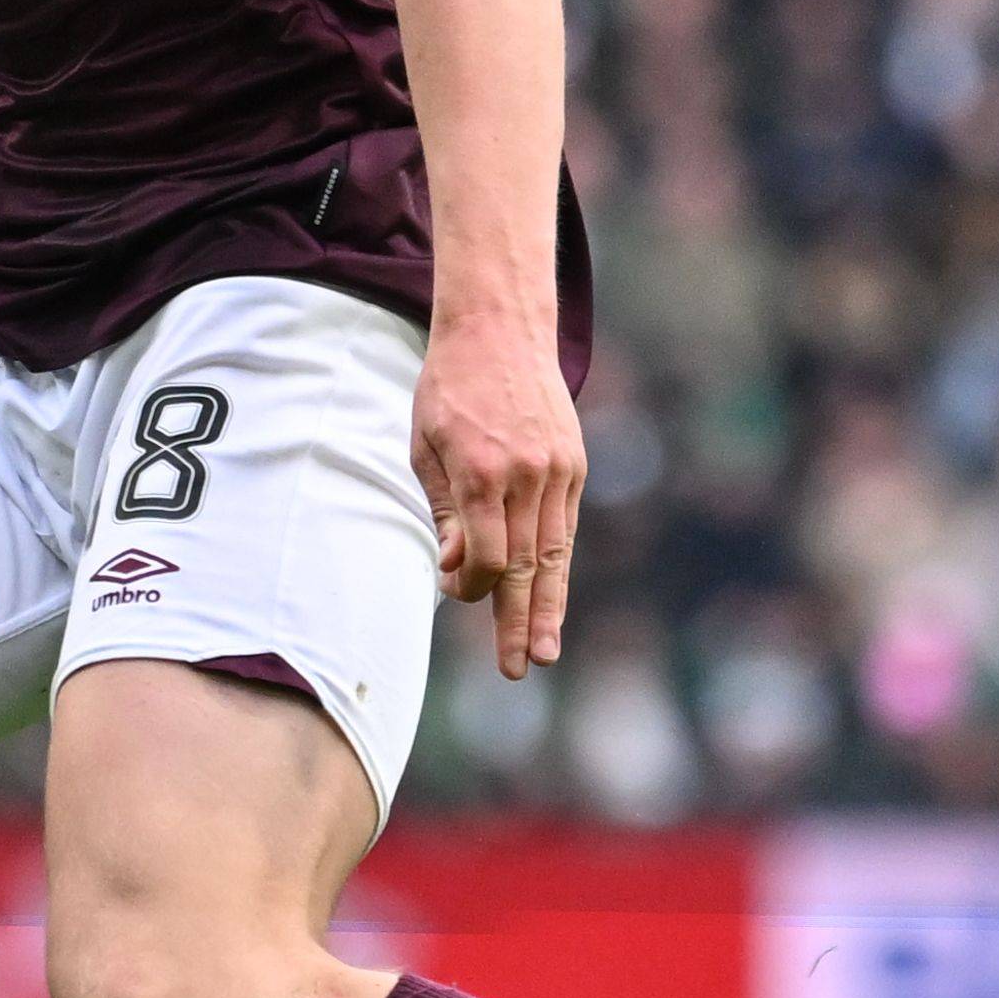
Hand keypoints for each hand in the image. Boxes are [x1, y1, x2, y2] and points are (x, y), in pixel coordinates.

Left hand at [415, 311, 582, 679]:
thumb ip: (445, 510)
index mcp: (483, 472)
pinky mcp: (573, 463)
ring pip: (555, 552)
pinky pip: (564, 525)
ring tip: (544, 650)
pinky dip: (557, 563)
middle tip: (521, 667)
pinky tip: (550, 594)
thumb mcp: (425, 446)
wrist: (499, 329)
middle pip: (528, 565)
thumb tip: (458, 568)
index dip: (475, 585)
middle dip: (522, 621)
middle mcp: (527, 475)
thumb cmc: (448, 389)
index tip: (458, 591)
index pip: (489, 555)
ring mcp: (558, 469)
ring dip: (549, 604)